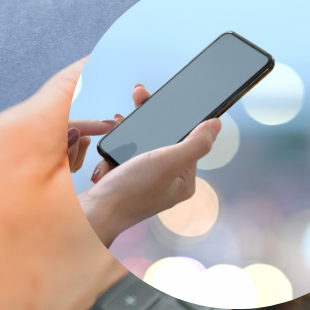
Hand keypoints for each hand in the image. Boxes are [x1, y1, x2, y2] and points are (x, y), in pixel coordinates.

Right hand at [79, 84, 221, 247]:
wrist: (92, 214)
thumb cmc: (130, 193)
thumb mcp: (167, 162)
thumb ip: (195, 143)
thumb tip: (216, 125)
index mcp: (183, 180)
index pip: (187, 139)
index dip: (174, 118)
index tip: (160, 98)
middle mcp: (166, 181)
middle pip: (162, 139)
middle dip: (148, 121)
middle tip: (138, 96)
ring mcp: (144, 181)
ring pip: (140, 144)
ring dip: (129, 133)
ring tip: (120, 122)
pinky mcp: (124, 180)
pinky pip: (123, 154)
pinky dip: (116, 147)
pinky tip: (111, 146)